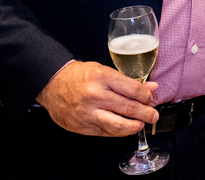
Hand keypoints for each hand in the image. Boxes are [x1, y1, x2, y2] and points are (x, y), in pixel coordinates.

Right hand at [35, 61, 158, 136]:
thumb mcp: (104, 71)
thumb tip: (150, 88)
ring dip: (134, 126)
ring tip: (141, 124)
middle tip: (153, 115)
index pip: (133, 89)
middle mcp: (95, 95)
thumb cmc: (79, 75)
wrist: (52, 84)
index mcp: (102, 77)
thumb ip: (128, 82)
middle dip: (145, 113)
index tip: (149, 98)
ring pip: (117, 125)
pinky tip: (124, 128)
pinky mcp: (81, 126)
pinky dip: (118, 132)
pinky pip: (105, 132)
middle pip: (128, 108)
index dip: (146, 96)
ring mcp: (87, 113)